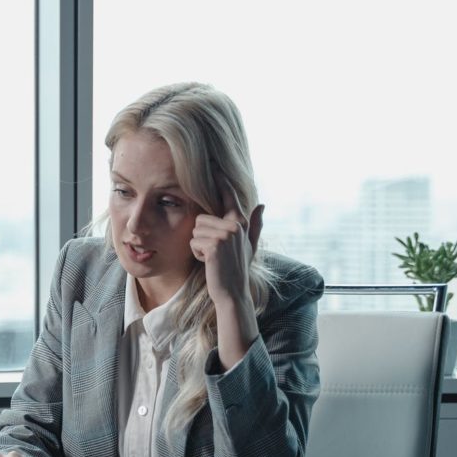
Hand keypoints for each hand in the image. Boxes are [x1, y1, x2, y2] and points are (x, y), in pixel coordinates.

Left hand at [190, 184, 263, 307]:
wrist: (233, 292)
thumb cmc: (238, 269)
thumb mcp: (249, 245)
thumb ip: (255, 224)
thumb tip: (262, 204)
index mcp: (241, 222)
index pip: (228, 196)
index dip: (221, 181)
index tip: (213, 164)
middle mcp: (235, 225)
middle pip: (201, 218)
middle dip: (202, 236)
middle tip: (215, 253)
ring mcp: (225, 235)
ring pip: (195, 230)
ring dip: (198, 245)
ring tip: (212, 257)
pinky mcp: (214, 245)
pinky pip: (193, 241)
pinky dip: (196, 254)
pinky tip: (208, 263)